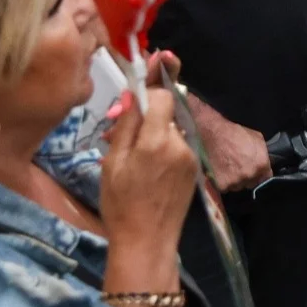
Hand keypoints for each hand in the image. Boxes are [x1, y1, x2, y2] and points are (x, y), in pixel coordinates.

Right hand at [99, 84, 198, 267]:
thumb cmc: (121, 204)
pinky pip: (177, 142)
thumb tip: (133, 95)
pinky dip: (161, 142)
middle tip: (117, 119)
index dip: (154, 84)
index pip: (163, 96)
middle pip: (168, 109)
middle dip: (148, 108)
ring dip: (152, 127)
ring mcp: (191, 154)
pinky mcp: (193, 165)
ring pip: (171, 126)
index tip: (149, 66)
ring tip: (126, 147)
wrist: (147, 240)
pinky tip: (142, 159)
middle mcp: (181, 142)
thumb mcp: (113, 163)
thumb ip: (126, 126)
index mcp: (158, 140)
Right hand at [189, 99, 271, 191]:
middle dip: (248, 177)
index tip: (255, 171)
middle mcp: (250, 176)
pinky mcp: (222, 186)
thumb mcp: (258, 140)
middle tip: (240, 167)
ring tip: (229, 168)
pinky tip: (221, 171)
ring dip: (235, 180)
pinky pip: (226, 188)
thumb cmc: (237, 134)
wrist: (215, 135)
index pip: (266, 178)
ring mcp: (235, 182)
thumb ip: (263, 155)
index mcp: (262, 165)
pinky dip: (224, 182)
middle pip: (252, 183)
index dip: (260, 174)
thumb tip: (266, 162)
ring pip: (238, 187)